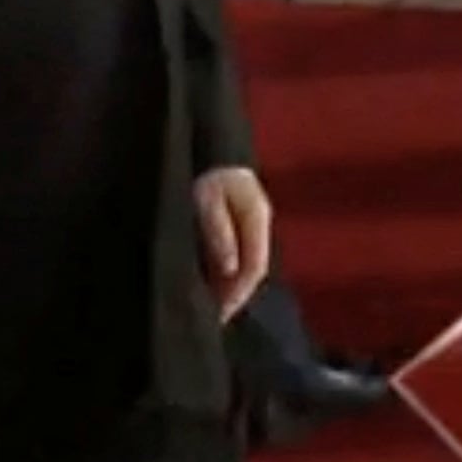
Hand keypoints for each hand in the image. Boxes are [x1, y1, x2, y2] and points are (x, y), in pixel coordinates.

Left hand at [193, 168, 273, 319]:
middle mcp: (258, 222)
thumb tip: (229, 268)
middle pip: (250, 270)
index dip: (237, 296)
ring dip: (226, 286)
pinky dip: (220, 272)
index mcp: (257, 217)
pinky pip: (234, 254)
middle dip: (231, 296)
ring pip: (243, 264)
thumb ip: (219, 232)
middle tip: (210, 320)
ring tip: (207, 307)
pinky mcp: (237, 220)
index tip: (218, 317)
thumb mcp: (207, 199)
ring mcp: (250, 222)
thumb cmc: (203, 171)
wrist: (203, 142)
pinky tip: (206, 283)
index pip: (255, 268)